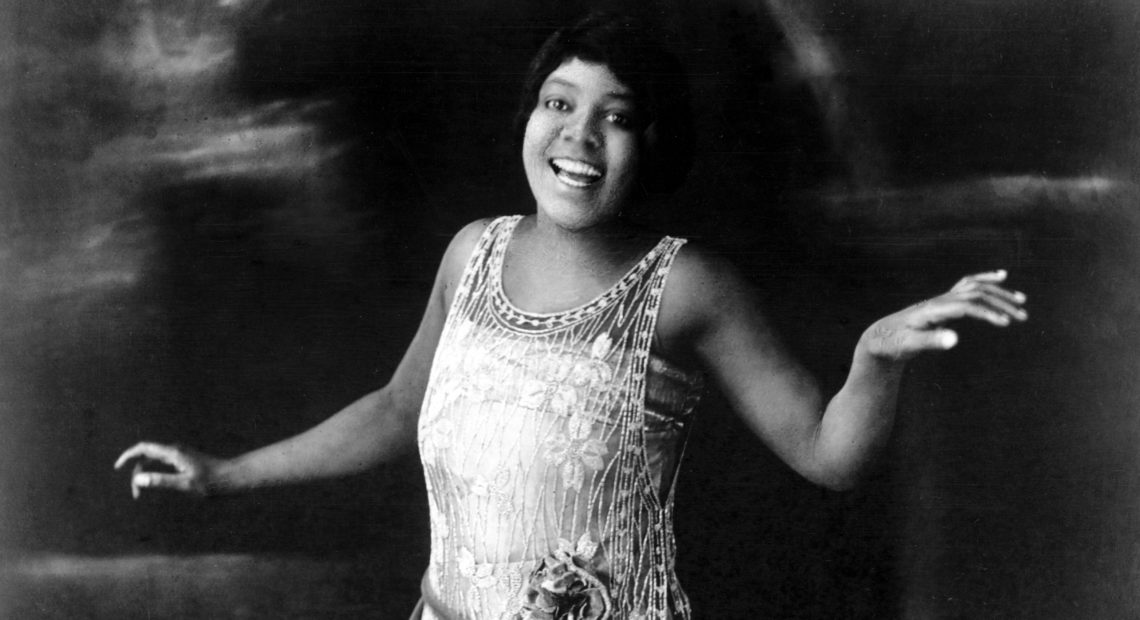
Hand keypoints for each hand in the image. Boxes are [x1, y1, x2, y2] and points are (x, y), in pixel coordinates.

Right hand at [114, 442, 221, 498]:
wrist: (231, 477)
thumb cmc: (211, 482)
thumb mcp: (185, 484)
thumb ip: (161, 481)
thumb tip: (137, 478)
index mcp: (174, 453)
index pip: (144, 448)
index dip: (128, 455)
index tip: (117, 467)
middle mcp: (175, 450)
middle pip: (146, 455)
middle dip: (136, 472)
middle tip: (136, 494)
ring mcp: (180, 454)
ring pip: (154, 460)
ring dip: (144, 474)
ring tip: (141, 492)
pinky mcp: (184, 460)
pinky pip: (162, 463)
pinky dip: (154, 473)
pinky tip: (154, 484)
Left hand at [862, 269, 1027, 362]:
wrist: (880, 337)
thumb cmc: (893, 344)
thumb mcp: (909, 346)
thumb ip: (931, 342)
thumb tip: (955, 340)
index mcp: (932, 309)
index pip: (966, 306)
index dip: (986, 313)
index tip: (1005, 323)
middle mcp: (939, 300)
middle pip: (975, 294)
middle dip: (1000, 303)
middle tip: (1023, 317)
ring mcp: (942, 299)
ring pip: (975, 287)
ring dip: (999, 293)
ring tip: (1022, 301)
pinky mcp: (944, 303)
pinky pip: (968, 286)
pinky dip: (986, 279)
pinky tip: (1002, 277)